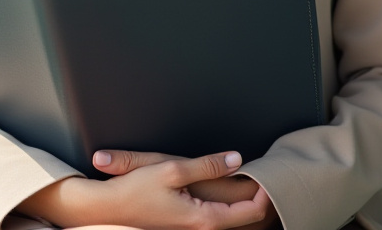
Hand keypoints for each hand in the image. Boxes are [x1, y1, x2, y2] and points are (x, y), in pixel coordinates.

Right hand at [15, 150, 270, 229]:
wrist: (109, 207)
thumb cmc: (136, 189)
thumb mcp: (172, 168)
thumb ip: (207, 164)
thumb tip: (236, 158)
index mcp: (204, 219)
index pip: (252, 212)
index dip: (267, 193)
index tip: (272, 174)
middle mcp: (202, 229)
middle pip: (248, 220)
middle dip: (261, 199)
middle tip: (269, 175)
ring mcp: (195, 229)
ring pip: (234, 221)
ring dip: (246, 204)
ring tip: (254, 181)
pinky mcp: (188, 225)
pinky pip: (220, 219)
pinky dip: (231, 208)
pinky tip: (231, 192)